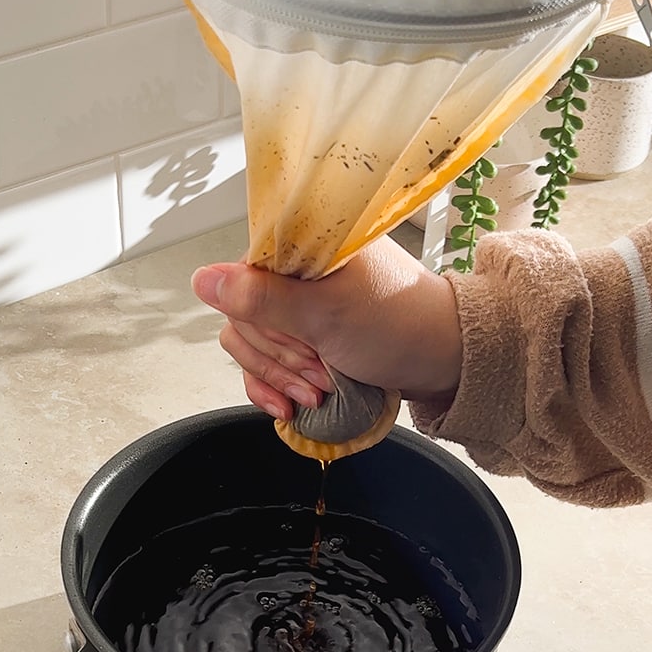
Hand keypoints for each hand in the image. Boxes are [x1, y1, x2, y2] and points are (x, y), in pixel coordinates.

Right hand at [190, 236, 462, 420]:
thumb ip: (261, 298)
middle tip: (320, 369)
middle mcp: (294, 271)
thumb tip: (202, 280)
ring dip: (280, 375)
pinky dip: (275, 387)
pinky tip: (292, 404)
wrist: (448, 360)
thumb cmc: (402, 327)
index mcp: (301, 246)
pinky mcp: (302, 336)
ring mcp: (298, 306)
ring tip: (319, 390)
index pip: (240, 277)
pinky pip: (261, 363)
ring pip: (248, 344)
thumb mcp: (327, 314)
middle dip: (278, 355)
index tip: (296, 339)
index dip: (259, 316)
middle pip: (242, 316)